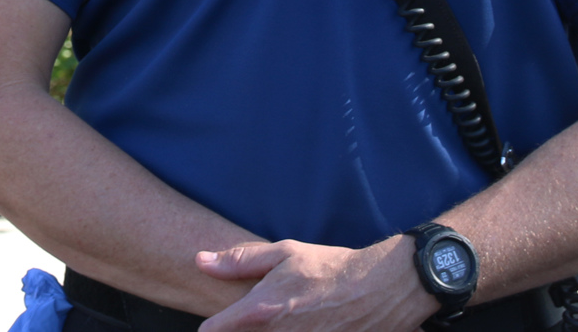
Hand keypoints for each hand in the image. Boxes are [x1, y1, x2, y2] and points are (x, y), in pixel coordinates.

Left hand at [194, 235, 437, 331]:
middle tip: (246, 318)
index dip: (211, 326)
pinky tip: (296, 325)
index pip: (215, 331)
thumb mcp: (282, 253)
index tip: (213, 323)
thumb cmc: (328, 268)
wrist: (377, 290)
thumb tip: (200, 260)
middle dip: (238, 330)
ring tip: (279, 318)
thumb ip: (238, 261)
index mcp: (261, 310)